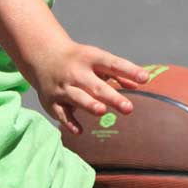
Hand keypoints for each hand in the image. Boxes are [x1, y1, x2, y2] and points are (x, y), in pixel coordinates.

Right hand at [24, 39, 148, 135]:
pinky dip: (69, 122)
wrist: (43, 55)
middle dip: (111, 97)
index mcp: (90, 59)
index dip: (129, 70)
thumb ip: (119, 73)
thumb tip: (139, 84)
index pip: (112, 64)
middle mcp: (76, 72)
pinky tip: (79, 131)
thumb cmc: (79, 60)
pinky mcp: (52, 101)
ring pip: (77, 98)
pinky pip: (61, 113)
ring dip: (89, 105)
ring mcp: (63, 87)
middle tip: (128, 108)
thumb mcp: (97, 59)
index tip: (145, 78)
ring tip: (102, 111)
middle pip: (96, 86)